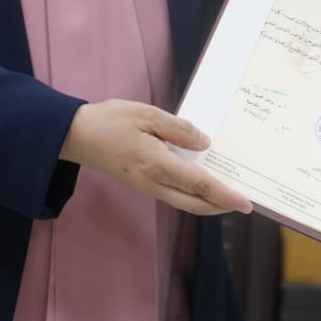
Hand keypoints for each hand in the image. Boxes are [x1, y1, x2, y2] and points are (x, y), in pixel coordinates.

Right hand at [59, 99, 251, 215]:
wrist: (76, 136)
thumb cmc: (110, 121)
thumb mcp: (147, 115)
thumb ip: (179, 129)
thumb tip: (204, 142)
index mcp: (157, 165)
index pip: (199, 184)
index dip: (224, 195)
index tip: (245, 203)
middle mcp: (152, 182)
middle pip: (194, 203)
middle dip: (220, 205)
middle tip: (241, 203)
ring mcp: (145, 187)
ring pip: (183, 202)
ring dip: (206, 202)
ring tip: (225, 194)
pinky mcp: (140, 185)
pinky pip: (172, 194)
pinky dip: (191, 194)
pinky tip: (199, 184)